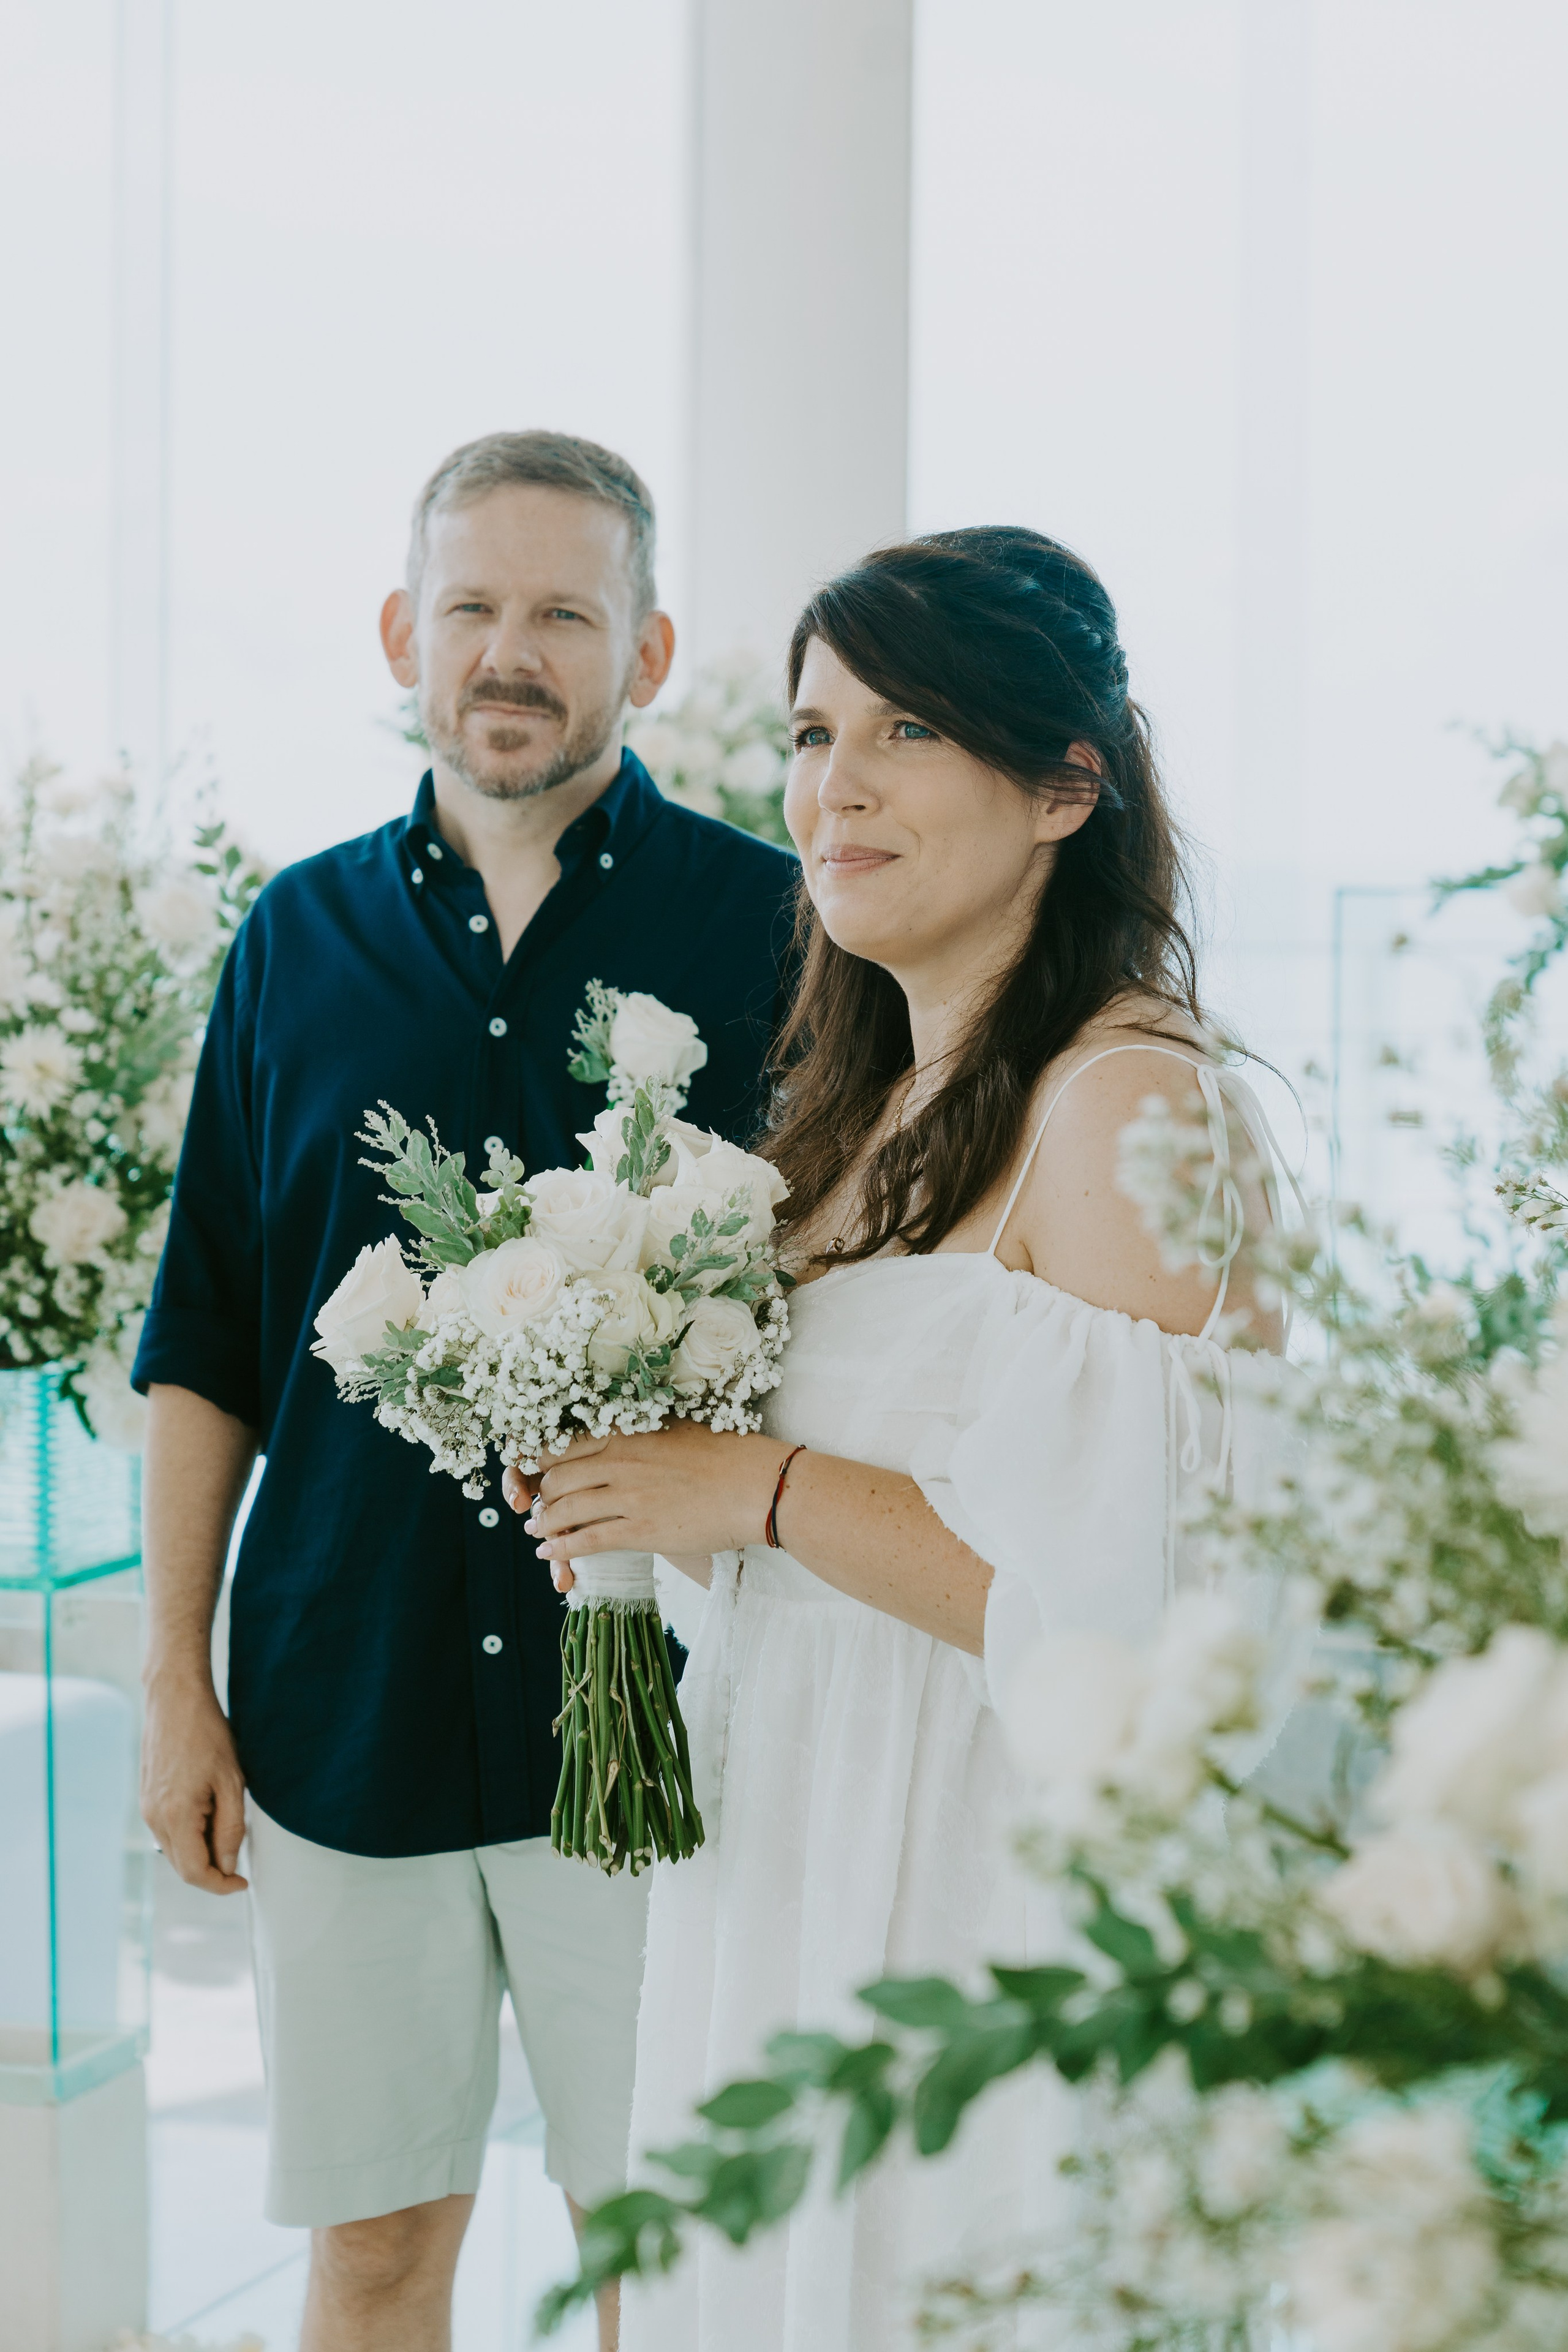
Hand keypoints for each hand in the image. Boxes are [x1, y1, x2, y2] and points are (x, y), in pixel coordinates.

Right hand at [141, 1667, 248, 1893]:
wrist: (175, 1700)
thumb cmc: (207, 1734)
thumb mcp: (232, 1782)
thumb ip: (230, 1828)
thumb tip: (228, 1865)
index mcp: (176, 1816)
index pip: (194, 1872)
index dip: (220, 1885)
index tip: (242, 1883)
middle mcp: (154, 1818)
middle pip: (183, 1866)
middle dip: (213, 1870)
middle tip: (241, 1857)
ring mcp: (147, 1808)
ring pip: (175, 1850)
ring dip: (201, 1852)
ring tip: (226, 1824)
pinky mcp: (146, 1799)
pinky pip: (168, 1832)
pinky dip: (190, 1835)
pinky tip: (209, 1812)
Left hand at [504, 1424, 788, 1583]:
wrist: (757, 1485)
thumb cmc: (725, 1454)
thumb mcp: (675, 1427)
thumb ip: (640, 1432)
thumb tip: (619, 1434)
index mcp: (627, 1432)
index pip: (564, 1443)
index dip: (540, 1459)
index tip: (534, 1470)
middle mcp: (620, 1460)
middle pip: (556, 1476)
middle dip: (538, 1493)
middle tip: (533, 1504)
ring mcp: (628, 1495)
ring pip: (566, 1508)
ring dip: (545, 1522)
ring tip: (538, 1529)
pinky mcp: (641, 1529)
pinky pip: (587, 1540)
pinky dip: (561, 1547)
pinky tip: (550, 1552)